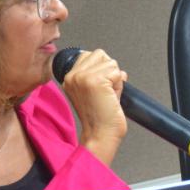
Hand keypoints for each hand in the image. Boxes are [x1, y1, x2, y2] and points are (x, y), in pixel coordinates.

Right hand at [61, 49, 127, 165]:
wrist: (100, 134)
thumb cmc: (99, 118)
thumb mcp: (92, 91)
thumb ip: (99, 74)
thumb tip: (114, 66)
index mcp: (69, 78)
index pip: (90, 55)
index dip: (102, 69)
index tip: (100, 88)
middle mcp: (73, 76)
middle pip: (101, 55)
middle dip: (109, 72)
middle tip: (105, 92)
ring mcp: (83, 77)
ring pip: (110, 62)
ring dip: (115, 79)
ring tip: (107, 95)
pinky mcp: (95, 81)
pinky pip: (117, 72)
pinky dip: (119, 85)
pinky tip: (111, 97)